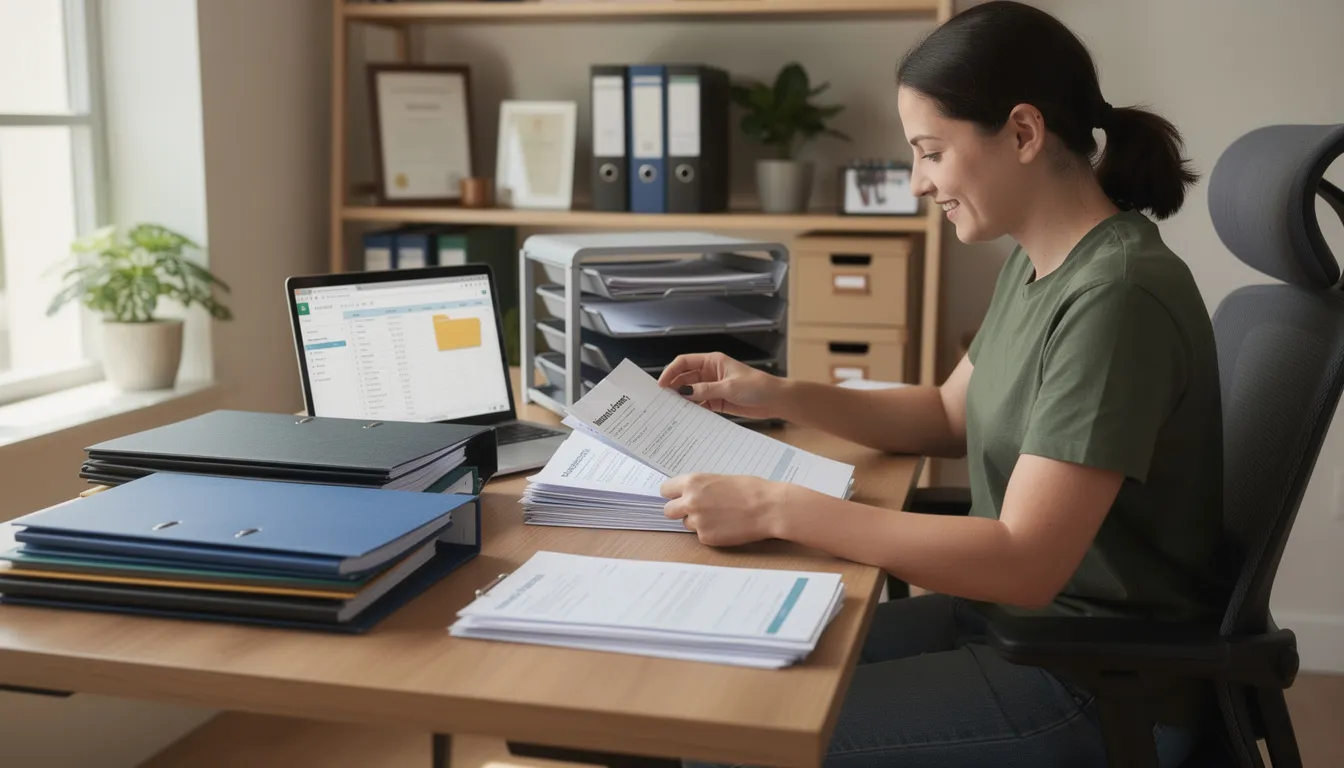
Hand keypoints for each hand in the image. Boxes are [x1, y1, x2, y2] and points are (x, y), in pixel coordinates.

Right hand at [657, 352, 785, 419]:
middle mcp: (710, 373)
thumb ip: (705, 390)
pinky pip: (700, 404)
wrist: (775, 400)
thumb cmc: (757, 386)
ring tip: (672, 410)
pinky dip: (693, 409)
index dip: (671, 371)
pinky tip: (687, 416)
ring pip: (691, 392)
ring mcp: (713, 387)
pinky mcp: (718, 401)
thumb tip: (683, 392)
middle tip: (663, 400)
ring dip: (683, 400)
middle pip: (685, 377)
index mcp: (712, 361)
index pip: (684, 362)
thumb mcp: (729, 387)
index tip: (662, 384)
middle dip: (674, 387)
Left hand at [660, 473, 788, 546]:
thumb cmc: (751, 489)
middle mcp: (690, 502)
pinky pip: (701, 536)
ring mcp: (697, 521)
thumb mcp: (720, 479)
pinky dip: (711, 533)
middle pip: (668, 511)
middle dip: (679, 511)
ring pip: (686, 524)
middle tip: (694, 510)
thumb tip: (689, 494)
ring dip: (697, 522)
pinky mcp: (706, 538)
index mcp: (692, 482)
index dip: (674, 494)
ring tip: (720, 517)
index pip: (666, 490)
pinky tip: (727, 526)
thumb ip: (700, 488)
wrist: (769, 508)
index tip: (679, 497)